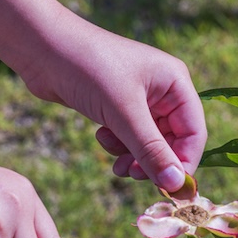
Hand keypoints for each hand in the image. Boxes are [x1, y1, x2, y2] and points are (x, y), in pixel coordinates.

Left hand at [21, 12, 206, 192]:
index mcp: (175, 82)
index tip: (169, 189)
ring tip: (116, 164)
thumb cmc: (89, 69)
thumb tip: (177, 185)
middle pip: (172, 140)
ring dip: (134, 157)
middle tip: (133, 175)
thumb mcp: (124, 114)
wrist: (42, 48)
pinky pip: (129, 136)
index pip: (194, 132)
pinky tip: (102, 137)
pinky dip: (119, 145)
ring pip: (149, 142)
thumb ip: (151, 151)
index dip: (184, 162)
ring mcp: (140, 98)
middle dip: (153, 161)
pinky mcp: (117, 105)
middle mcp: (162, 90)